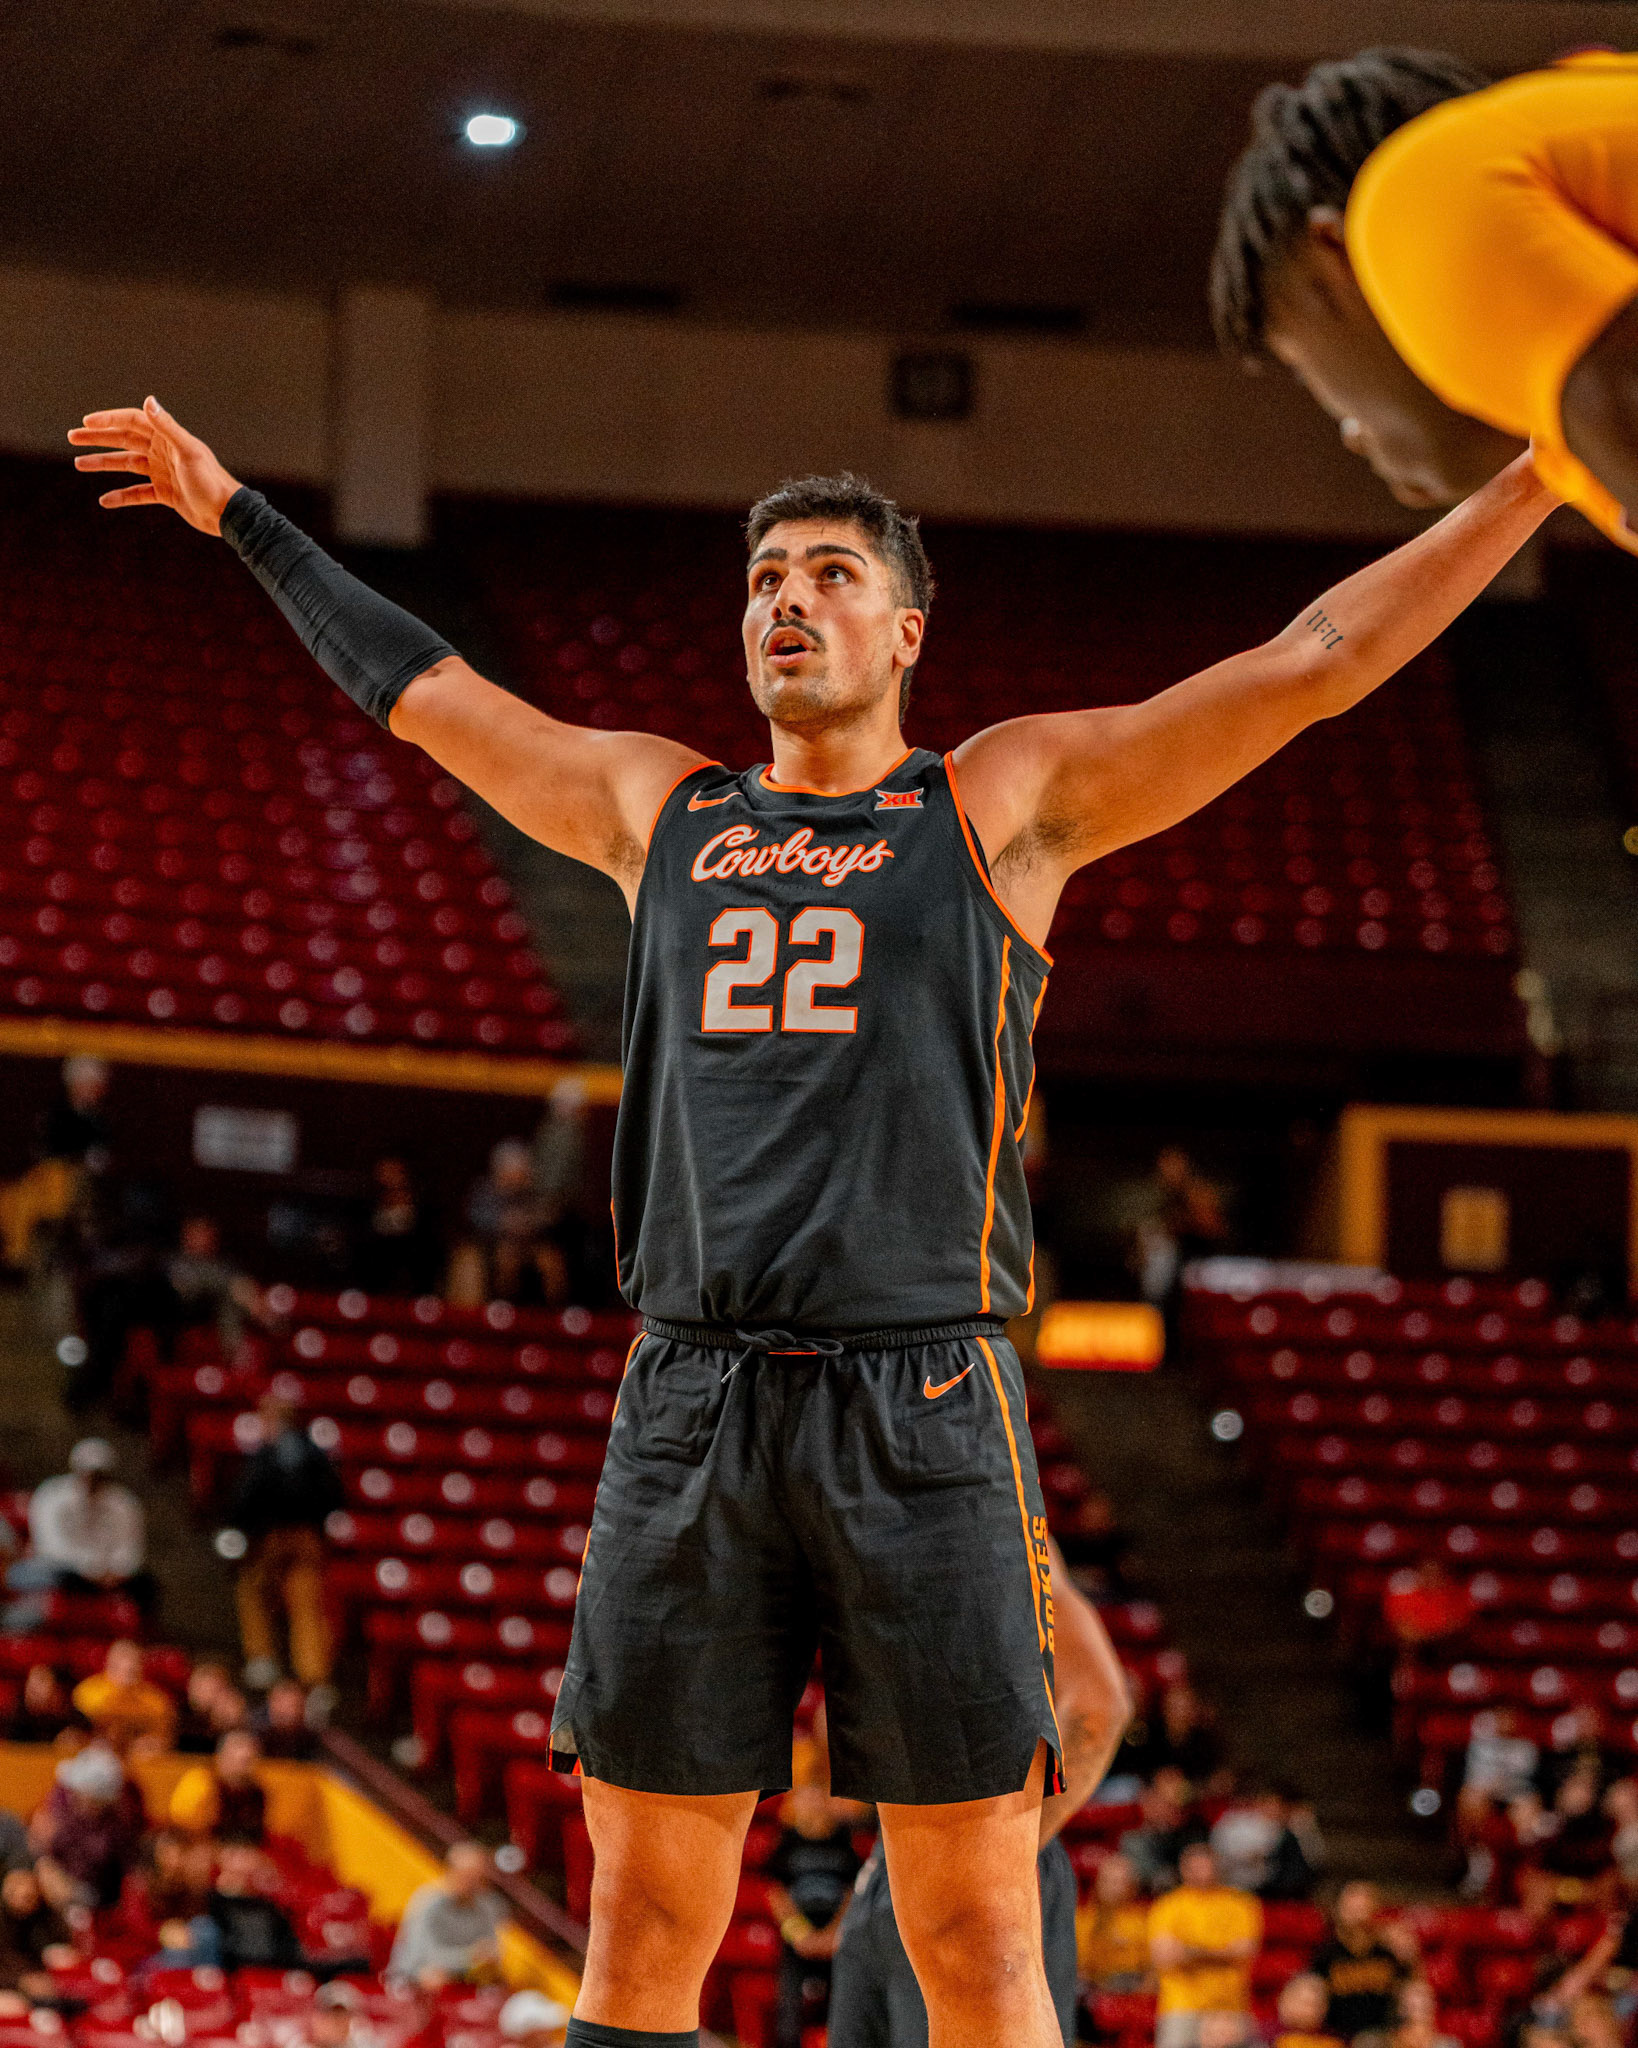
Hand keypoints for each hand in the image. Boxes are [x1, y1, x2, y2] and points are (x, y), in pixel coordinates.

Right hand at [67, 396, 240, 534]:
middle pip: (125, 440)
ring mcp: (163, 473)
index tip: (85, 423)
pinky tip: (105, 501)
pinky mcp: (166, 494)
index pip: (132, 421)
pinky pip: (138, 493)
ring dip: (104, 463)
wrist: (227, 514)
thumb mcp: (187, 452)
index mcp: (167, 438)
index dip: (108, 420)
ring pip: (127, 465)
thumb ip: (167, 427)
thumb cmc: (211, 481)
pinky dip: (122, 496)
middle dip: (98, 438)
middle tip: (72, 437)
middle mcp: (163, 452)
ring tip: (79, 464)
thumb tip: (148, 401)